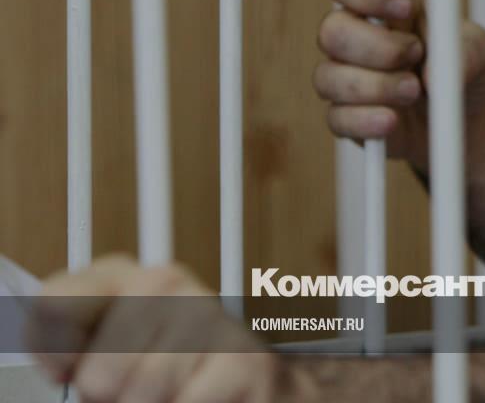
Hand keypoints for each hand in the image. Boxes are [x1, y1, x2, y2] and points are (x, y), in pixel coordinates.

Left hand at [25, 255, 295, 402]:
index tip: (68, 371)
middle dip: (111, 398)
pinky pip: (188, 402)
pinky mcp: (246, 356)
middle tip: (134, 390)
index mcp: (119, 276)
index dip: (54, 354)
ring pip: (145, 392)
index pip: (53, 305)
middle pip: (98, 374)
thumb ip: (72, 349)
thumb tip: (71, 368)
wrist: (248, 382)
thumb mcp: (106, 353)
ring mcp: (209, 314)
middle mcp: (164, 282)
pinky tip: (202, 395)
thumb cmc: (168, 371)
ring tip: (172, 392)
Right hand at [315, 0, 484, 178]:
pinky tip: (391, 122)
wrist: (469, 119)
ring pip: (328, 77)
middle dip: (377, 47)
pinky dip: (364, 121)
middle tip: (416, 54)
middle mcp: (355, 36)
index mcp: (381, 3)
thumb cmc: (466, 66)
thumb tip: (432, 75)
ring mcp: (346, 77)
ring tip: (415, 92)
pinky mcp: (347, 117)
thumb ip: (466, 51)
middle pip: (331, 31)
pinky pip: (336, 118)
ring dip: (375, 86)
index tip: (405, 8)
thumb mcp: (481, 51)